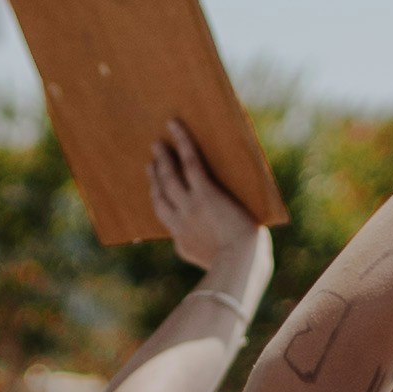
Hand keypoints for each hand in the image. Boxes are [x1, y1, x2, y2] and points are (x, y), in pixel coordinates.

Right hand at [147, 125, 270, 308]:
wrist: (241, 263)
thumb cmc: (241, 265)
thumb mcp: (218, 262)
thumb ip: (212, 250)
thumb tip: (220, 242)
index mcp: (183, 241)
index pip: (165, 217)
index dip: (158, 199)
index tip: (155, 189)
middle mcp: (180, 222)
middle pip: (161, 195)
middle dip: (155, 177)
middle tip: (151, 162)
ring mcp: (190, 206)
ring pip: (170, 177)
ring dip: (162, 159)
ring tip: (157, 144)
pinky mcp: (205, 193)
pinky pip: (190, 162)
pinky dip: (182, 142)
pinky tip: (176, 127)